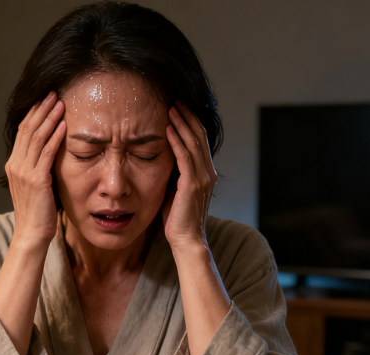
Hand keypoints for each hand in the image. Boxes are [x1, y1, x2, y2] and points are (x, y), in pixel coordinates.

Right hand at [4, 91, 66, 247]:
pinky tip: (64, 125)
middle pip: (28, 130)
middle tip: (53, 93)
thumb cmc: (38, 213)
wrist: (31, 234)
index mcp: (14, 165)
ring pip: (36, 137)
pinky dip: (55, 136)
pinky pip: (46, 152)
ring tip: (60, 102)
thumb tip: (50, 154)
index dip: (34, 114)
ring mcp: (24, 172)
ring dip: (49, 118)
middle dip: (41, 109)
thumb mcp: (34, 186)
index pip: (23, 133)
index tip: (45, 100)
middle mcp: (15, 165)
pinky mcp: (36, 180)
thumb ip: (38, 168)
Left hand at [163, 101, 217, 251]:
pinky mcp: (193, 185)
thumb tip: (161, 159)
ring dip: (181, 123)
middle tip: (175, 99)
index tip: (178, 107)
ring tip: (170, 107)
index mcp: (205, 172)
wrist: (186, 240)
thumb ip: (173, 174)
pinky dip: (177, 141)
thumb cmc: (177, 218)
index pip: (199, 140)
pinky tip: (168, 129)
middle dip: (187, 116)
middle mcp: (208, 172)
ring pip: (193, 142)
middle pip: (199, 136)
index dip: (190, 122)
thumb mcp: (175, 190)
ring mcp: (202, 177)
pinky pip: (185, 157)